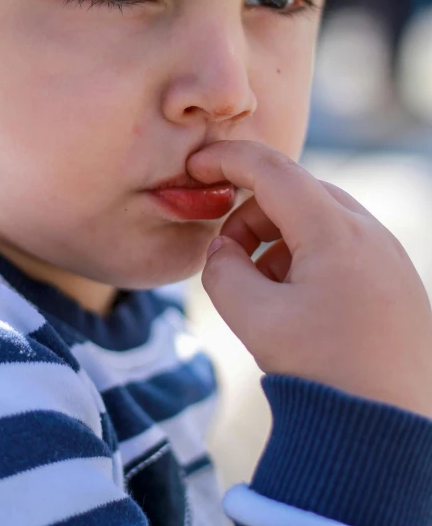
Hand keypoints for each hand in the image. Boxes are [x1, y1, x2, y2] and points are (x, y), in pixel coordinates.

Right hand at [188, 140, 431, 418]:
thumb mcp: (255, 320)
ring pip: (319, 217)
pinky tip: (296, 301)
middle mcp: (370, 233)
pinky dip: (306, 255)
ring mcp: (388, 254)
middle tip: (229, 256)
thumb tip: (223, 249)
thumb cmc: (325, 375)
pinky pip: (341, 243)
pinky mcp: (395, 278)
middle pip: (296, 192)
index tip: (197, 164)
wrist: (388, 432)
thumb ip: (222, 270)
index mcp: (336, 233)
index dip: (228, 159)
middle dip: (251, 213)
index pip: (272, 169)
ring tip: (264, 290)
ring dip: (278, 237)